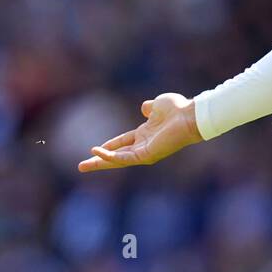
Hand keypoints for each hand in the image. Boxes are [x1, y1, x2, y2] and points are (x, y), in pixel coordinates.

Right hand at [77, 92, 203, 171]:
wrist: (189, 116)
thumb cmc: (178, 109)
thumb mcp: (158, 105)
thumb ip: (149, 107)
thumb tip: (144, 108)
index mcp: (145, 134)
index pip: (122, 142)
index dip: (109, 146)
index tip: (94, 149)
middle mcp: (144, 145)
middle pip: (117, 156)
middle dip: (100, 161)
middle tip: (82, 167)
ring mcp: (145, 152)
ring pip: (117, 160)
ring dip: (100, 163)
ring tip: (83, 166)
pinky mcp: (146, 155)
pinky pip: (124, 158)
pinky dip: (111, 156)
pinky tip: (98, 153)